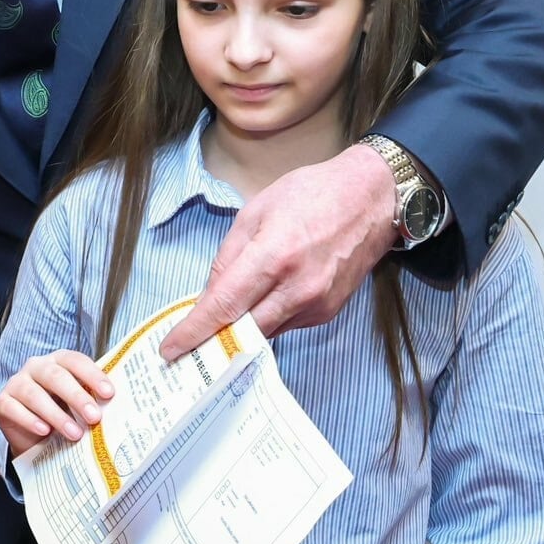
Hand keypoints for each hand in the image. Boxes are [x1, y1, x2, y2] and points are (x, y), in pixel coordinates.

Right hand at [0, 350, 114, 456]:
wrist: (34, 439)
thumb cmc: (62, 415)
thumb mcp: (78, 406)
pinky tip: (44, 431)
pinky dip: (30, 420)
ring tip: (74, 433)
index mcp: (58, 361)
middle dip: (76, 396)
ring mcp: (16, 383)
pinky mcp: (2, 403)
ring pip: (34, 393)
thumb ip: (92, 401)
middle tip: (94, 417)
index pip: (75, 361)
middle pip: (55, 375)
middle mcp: (36, 367)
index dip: (92, 375)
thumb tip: (117, 409)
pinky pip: (14, 408)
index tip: (109, 393)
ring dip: (56, 414)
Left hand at [160, 143, 396, 360]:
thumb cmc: (311, 194)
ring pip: (264, 333)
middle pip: (242, 332)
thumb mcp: (256, 211)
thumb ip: (228, 256)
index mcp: (274, 257)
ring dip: (240, 331)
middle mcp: (297, 289)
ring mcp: (316, 305)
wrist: (372, 198)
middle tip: (187, 344)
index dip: (193, 332)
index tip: (170, 350)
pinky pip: (286, 326)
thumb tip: (210, 295)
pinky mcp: (328, 312)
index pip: (223, 306)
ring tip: (222, 320)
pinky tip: (262, 302)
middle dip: (212, 340)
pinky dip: (267, 319)